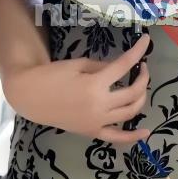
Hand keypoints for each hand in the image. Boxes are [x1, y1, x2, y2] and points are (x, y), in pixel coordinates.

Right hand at [2, 31, 150, 143]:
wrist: (31, 97)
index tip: (146, 41)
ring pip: (130, 112)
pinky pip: (117, 137)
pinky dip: (133, 137)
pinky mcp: (92, 132)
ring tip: (139, 88)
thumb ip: (102, 66)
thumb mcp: (78, 64)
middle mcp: (100, 105)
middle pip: (133, 92)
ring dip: (141, 98)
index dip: (138, 51)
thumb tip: (120, 68)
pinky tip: (146, 132)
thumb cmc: (51, 76)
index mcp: (95, 84)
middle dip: (143, 78)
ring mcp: (98, 121)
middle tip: (142, 68)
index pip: (124, 65)